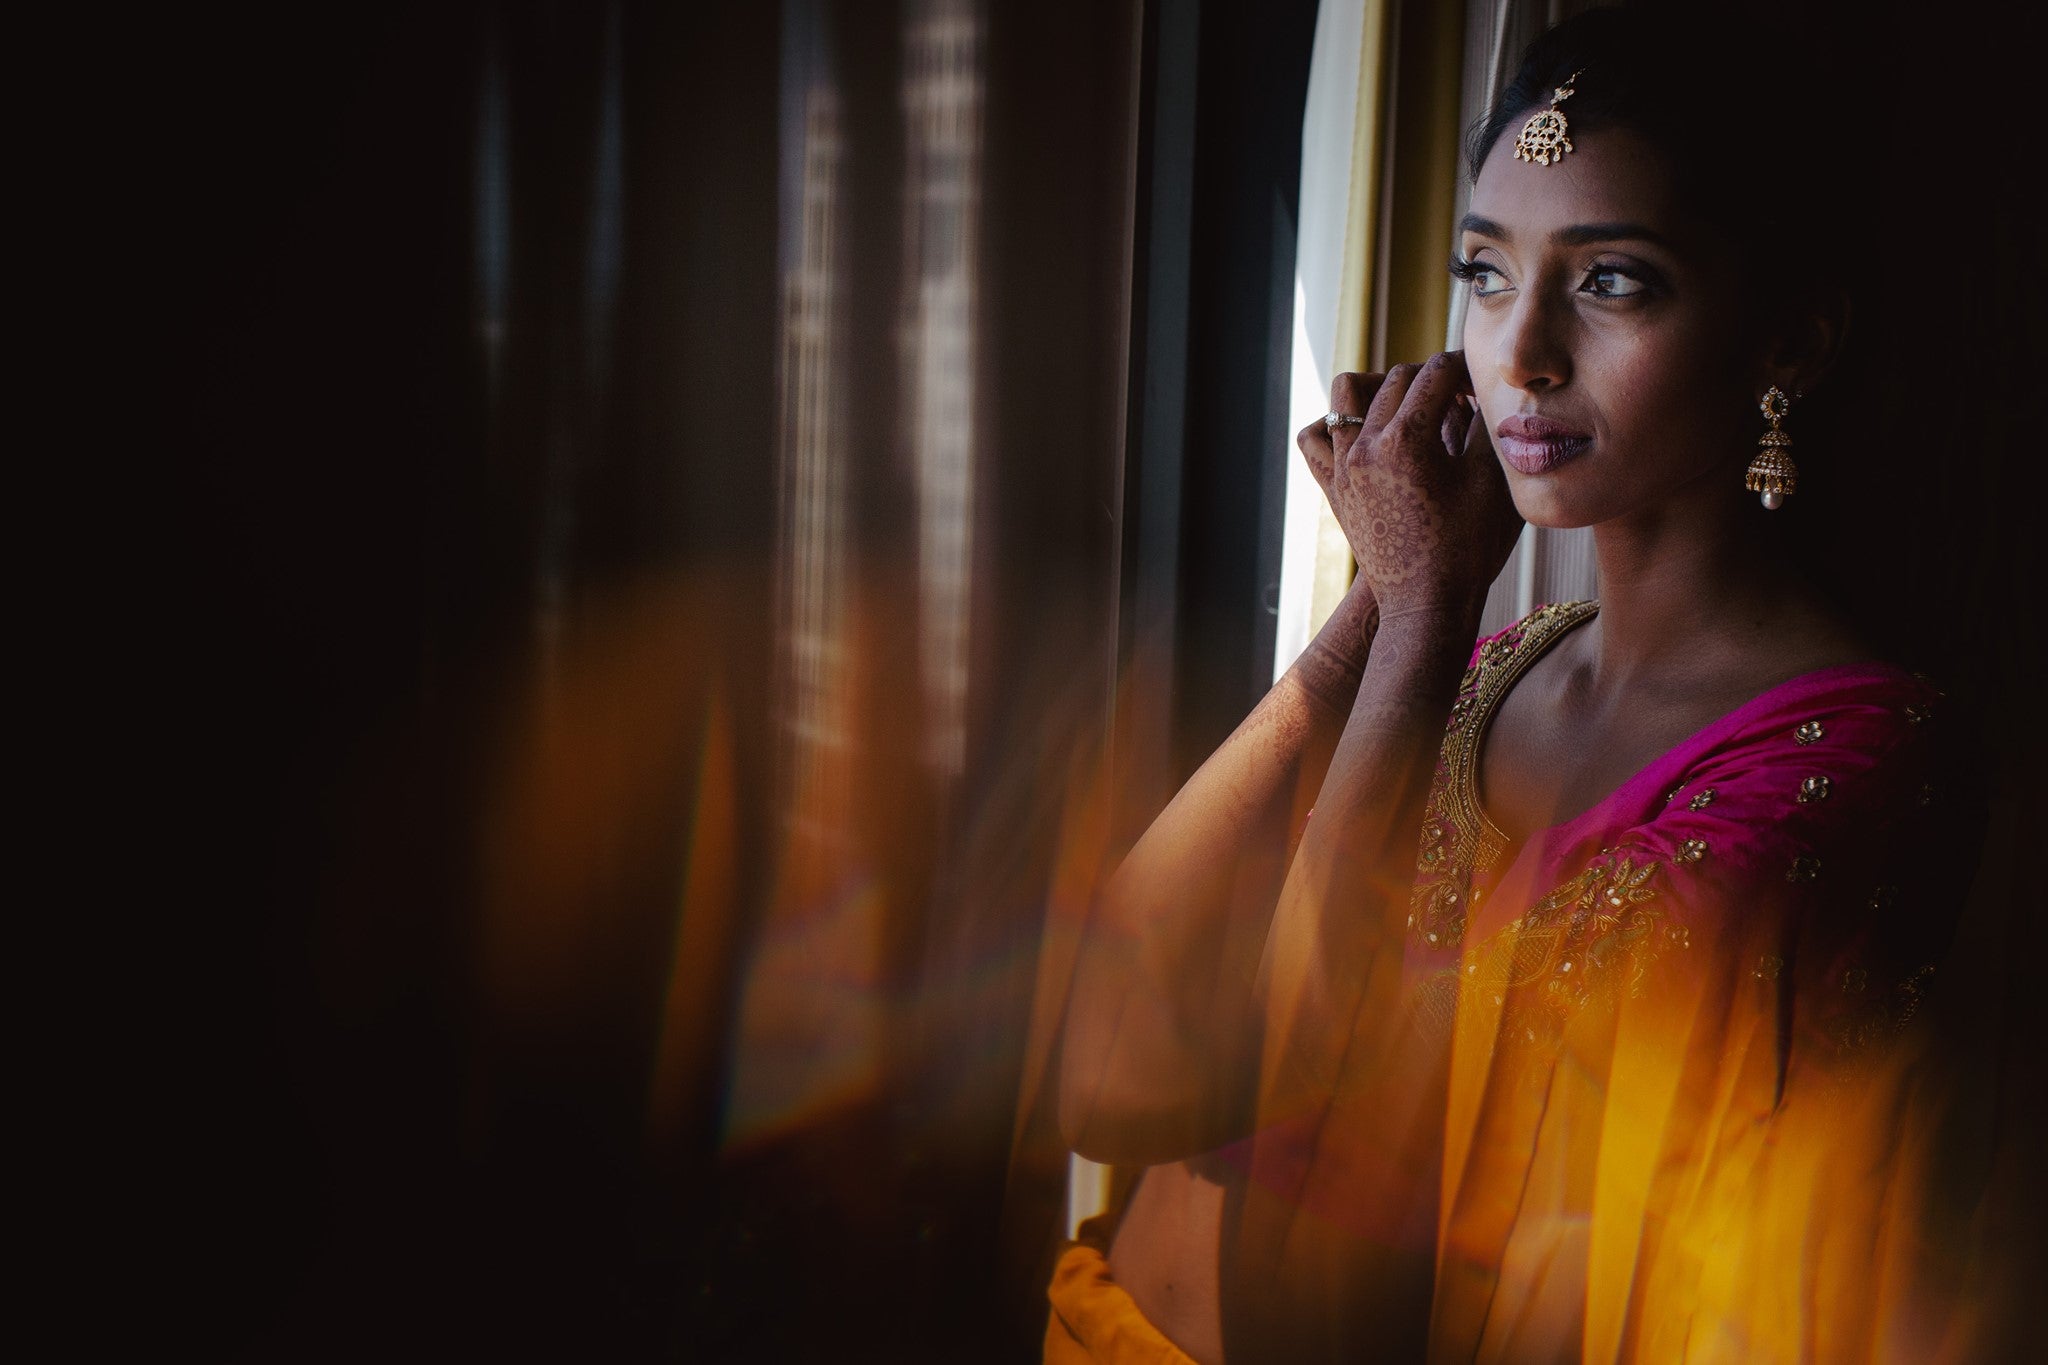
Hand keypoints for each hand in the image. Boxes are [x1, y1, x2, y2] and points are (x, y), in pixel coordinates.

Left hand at [1295, 352, 1521, 621]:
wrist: (1427, 606)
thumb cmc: (1468, 548)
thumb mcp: (1492, 481)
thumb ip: (1487, 424)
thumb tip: (1483, 389)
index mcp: (1406, 440)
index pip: (1436, 372)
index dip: (1465, 366)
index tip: (1482, 377)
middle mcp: (1365, 447)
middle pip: (1397, 379)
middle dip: (1432, 377)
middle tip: (1461, 393)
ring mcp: (1341, 467)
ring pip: (1346, 395)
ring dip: (1380, 387)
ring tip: (1411, 404)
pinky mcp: (1332, 488)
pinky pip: (1315, 437)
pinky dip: (1334, 423)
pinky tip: (1366, 431)